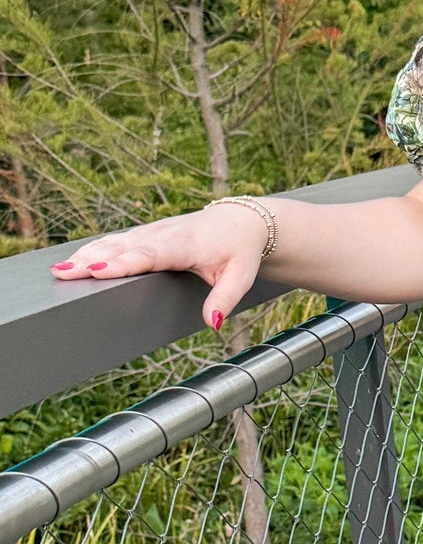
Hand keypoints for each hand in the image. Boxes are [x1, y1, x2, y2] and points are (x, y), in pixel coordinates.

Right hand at [50, 201, 271, 331]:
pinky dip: (94, 249)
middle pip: (122, 248)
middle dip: (92, 260)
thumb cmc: (240, 251)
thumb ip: (225, 299)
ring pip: (115, 243)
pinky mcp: (147, 234)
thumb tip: (213, 323)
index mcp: (184, 245)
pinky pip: (117, 241)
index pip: (149, 255)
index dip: (122, 262)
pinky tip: (74, 260)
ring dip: (86, 254)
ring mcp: (153, 232)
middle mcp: (163, 235)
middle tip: (63, 272)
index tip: (97, 269)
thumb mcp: (240, 277)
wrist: (242, 221)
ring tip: (59, 269)